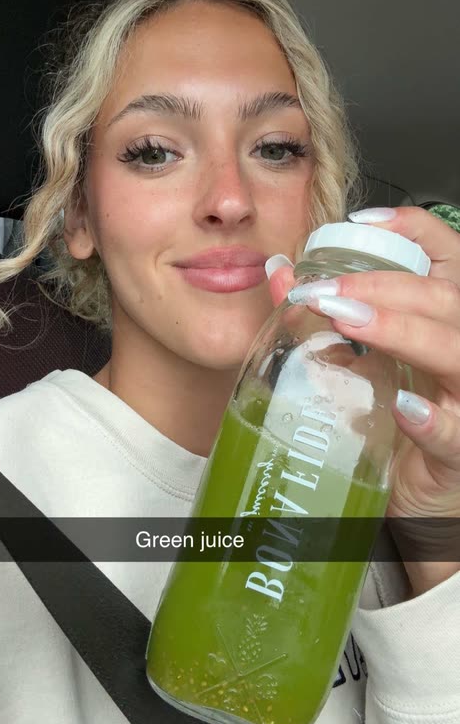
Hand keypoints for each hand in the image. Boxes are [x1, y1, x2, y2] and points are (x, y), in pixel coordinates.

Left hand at [267, 207, 459, 596]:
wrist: (419, 502)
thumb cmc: (396, 425)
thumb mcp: (363, 365)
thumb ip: (328, 317)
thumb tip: (281, 272)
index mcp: (448, 323)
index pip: (448, 259)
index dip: (416, 230)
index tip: (361, 222)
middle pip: (448, 299)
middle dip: (387, 286)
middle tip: (328, 289)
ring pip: (458, 352)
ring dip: (404, 332)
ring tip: (350, 321)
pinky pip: (459, 434)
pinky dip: (434, 420)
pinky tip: (404, 407)